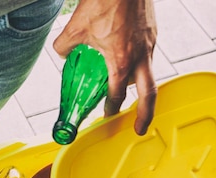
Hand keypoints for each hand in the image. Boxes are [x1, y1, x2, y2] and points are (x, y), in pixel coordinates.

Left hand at [53, 0, 157, 134]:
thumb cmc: (105, 1)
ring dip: (139, 86)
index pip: (116, 94)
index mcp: (121, 61)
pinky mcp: (153, 32)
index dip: (109, 107)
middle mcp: (140, 56)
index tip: (106, 114)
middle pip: (147, 94)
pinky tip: (127, 60)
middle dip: (145, 115)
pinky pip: (148, 55)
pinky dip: (140, 64)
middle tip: (140, 127)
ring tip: (128, 91)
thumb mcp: (74, 28)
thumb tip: (62, 53)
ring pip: (148, 73)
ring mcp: (150, 44)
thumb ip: (64, 47)